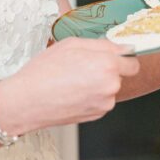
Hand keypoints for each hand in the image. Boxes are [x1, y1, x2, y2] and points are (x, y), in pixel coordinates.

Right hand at [0, 37, 138, 131]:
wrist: (27, 101)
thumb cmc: (44, 71)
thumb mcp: (72, 44)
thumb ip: (102, 44)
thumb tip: (121, 47)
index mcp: (107, 65)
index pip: (133, 61)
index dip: (123, 57)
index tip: (114, 56)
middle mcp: (110, 86)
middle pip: (121, 75)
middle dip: (108, 69)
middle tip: (84, 65)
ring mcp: (104, 103)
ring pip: (109, 88)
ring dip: (99, 83)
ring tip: (74, 79)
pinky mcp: (95, 115)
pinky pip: (100, 100)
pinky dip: (91, 96)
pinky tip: (72, 91)